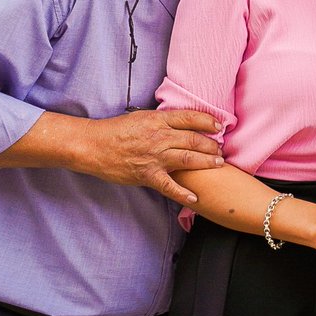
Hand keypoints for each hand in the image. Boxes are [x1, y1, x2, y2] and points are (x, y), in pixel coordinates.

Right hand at [78, 109, 223, 205]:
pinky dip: (182, 193)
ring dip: (206, 162)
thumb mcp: (141, 118)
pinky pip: (168, 186)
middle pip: (193, 139)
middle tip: (222, 149)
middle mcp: (159, 137)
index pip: (190, 118)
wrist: (93, 145)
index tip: (219, 126)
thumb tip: (181, 122)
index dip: (208, 121)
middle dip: (211, 144)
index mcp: (158, 120)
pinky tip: (194, 198)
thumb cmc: (115, 130)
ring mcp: (154, 157)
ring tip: (219, 164)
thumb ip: (161, 120)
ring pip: (187, 159)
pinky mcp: (146, 175)